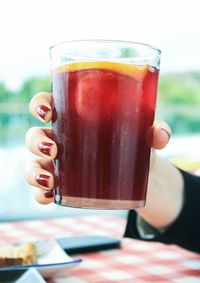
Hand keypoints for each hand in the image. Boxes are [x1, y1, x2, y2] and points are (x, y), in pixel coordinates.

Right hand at [25, 92, 170, 204]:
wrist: (142, 176)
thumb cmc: (137, 146)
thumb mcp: (146, 137)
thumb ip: (156, 131)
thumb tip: (159, 134)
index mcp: (75, 118)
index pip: (48, 104)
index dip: (39, 105)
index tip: (47, 112)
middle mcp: (63, 139)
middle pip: (35, 135)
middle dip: (36, 142)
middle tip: (54, 150)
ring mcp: (61, 164)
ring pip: (33, 163)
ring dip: (33, 171)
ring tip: (50, 180)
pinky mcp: (65, 185)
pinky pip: (42, 189)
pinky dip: (40, 194)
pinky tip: (48, 197)